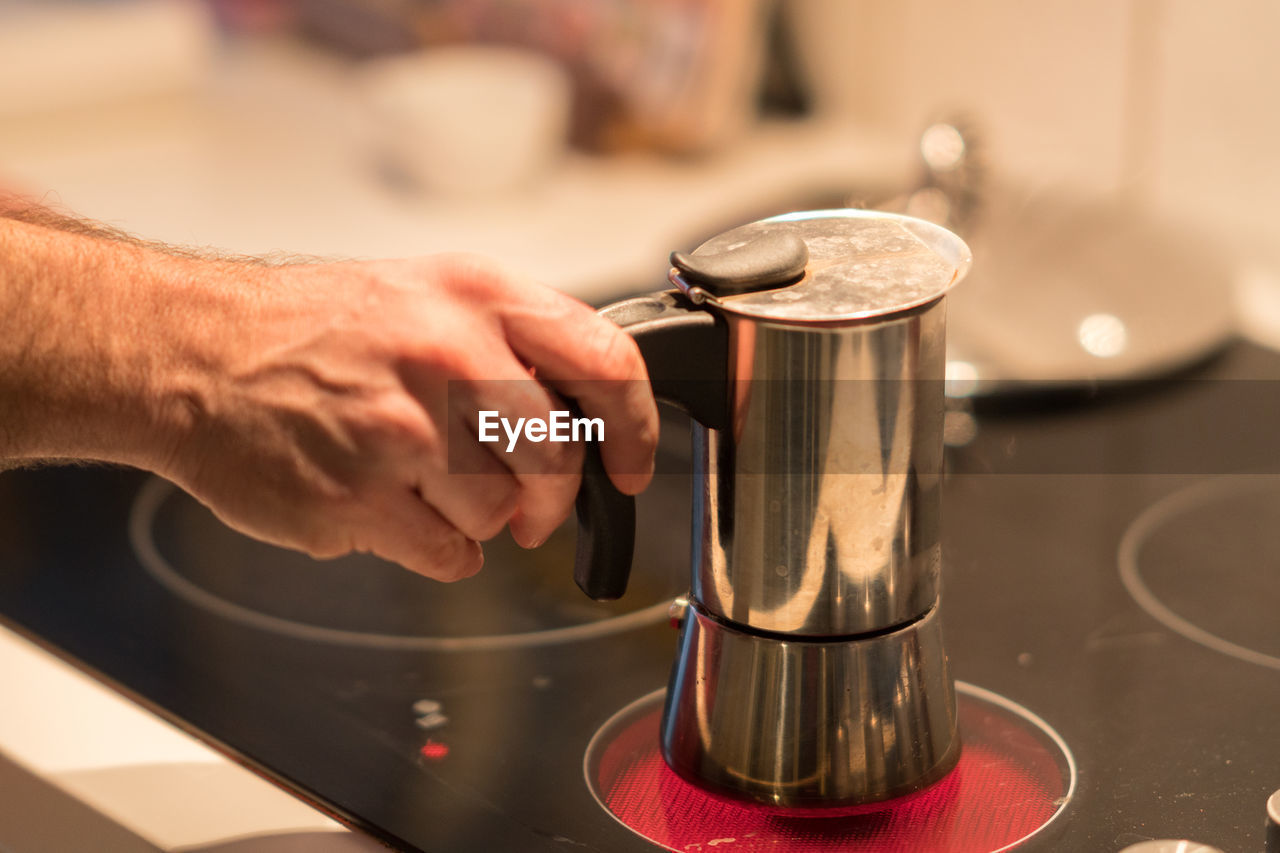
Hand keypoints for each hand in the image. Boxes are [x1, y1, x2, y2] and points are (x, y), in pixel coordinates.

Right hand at [153, 253, 657, 580]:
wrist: (192, 351)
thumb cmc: (307, 327)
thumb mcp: (423, 293)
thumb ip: (509, 341)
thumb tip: (584, 410)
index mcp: (475, 296)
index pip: (606, 362)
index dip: (638, 429)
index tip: (634, 468)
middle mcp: (447, 356)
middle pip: (558, 460)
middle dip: (550, 499)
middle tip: (528, 506)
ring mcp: (402, 430)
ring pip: (502, 516)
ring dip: (477, 520)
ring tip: (422, 485)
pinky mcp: (358, 497)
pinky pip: (449, 555)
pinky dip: (435, 549)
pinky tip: (391, 510)